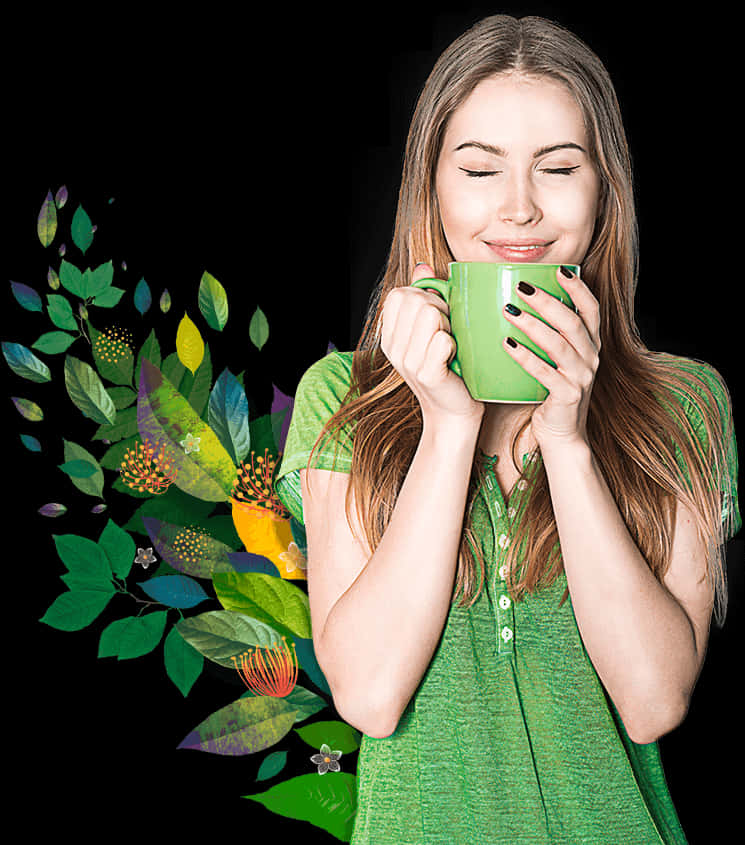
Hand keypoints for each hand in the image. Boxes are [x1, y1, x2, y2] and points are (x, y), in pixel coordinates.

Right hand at [380, 263, 483, 428]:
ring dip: (450, 327)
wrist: (453, 413)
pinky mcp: (425, 374)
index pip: (401, 294)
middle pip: (419, 300)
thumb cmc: (449, 369)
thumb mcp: (431, 330)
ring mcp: (407, 362)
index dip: (425, 298)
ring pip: (432, 315)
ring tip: (451, 347)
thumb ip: (424, 297)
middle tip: (448, 335)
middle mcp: (394, 348)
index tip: (436, 320)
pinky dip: (455, 346)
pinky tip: (454, 361)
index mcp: (390, 335)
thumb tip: (422, 266)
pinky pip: (443, 340)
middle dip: (441, 311)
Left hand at [502, 266, 600, 447]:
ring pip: (559, 344)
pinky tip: (507, 344)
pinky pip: (545, 372)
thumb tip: (520, 301)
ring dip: (533, 324)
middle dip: (547, 301)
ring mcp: (582, 377)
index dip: (578, 288)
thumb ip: (550, 333)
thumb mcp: (558, 359)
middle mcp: (591, 357)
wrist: (561, 432)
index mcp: (591, 344)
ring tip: (509, 310)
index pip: (591, 309)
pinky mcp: (567, 395)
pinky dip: (525, 357)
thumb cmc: (552, 390)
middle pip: (572, 321)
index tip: (559, 269)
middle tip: (521, 286)